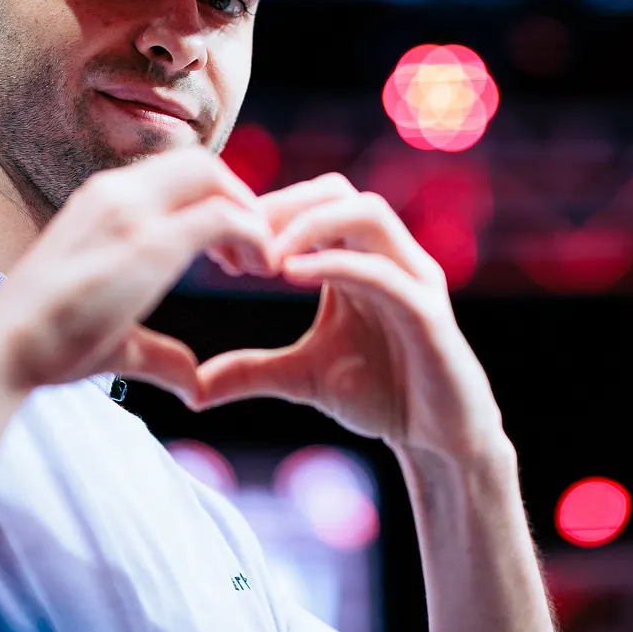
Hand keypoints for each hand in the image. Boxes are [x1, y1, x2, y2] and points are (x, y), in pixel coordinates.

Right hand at [0, 148, 275, 403]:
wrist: (5, 350)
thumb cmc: (46, 345)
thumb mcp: (114, 334)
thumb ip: (159, 352)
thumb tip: (193, 382)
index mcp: (101, 200)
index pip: (176, 171)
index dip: (214, 200)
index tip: (226, 250)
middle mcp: (116, 192)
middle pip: (203, 164)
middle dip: (239, 199)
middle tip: (250, 253)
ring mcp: (132, 212)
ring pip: (216, 179)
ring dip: (249, 216)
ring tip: (255, 264)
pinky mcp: (151, 243)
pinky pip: (224, 216)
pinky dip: (254, 236)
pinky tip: (259, 269)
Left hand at [193, 174, 505, 458]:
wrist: (439, 440)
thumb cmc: (382, 395)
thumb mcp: (303, 376)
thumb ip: (253, 371)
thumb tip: (193, 387)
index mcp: (360, 258)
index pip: (313, 203)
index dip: (265, 213)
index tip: (221, 250)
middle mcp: (390, 256)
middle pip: (338, 191)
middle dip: (283, 206)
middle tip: (238, 240)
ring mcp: (414, 279)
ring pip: (368, 214)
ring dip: (311, 224)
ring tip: (265, 256)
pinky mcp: (428, 313)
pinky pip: (384, 272)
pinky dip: (337, 264)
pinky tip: (291, 276)